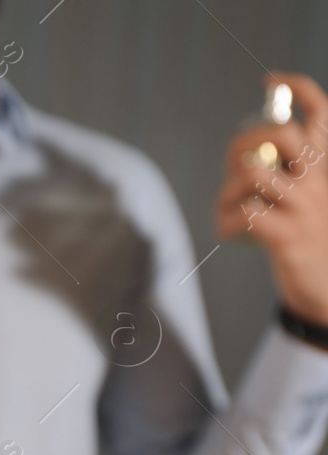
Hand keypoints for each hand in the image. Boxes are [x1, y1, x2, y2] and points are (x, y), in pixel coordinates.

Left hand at [215, 73, 327, 324]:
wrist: (325, 285)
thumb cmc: (307, 236)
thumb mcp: (305, 196)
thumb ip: (285, 171)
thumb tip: (243, 155)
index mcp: (322, 166)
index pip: (319, 113)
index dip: (296, 88)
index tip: (270, 80)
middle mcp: (317, 179)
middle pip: (280, 134)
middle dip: (244, 141)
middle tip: (233, 164)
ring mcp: (304, 207)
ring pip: (254, 172)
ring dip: (227, 189)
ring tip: (229, 206)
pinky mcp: (287, 236)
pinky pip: (244, 214)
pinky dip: (225, 222)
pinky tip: (231, 231)